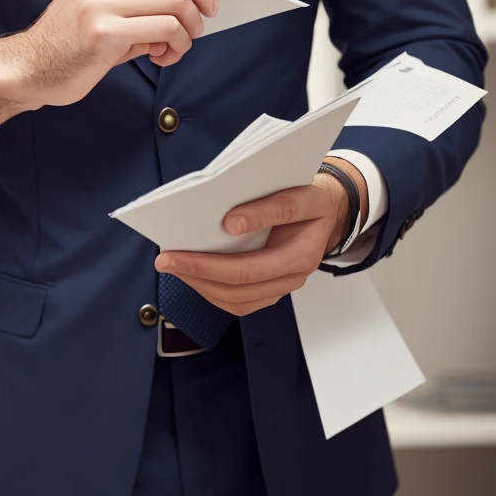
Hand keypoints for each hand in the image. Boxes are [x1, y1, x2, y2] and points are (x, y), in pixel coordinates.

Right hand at [0, 0, 216, 140]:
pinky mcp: (105, 33)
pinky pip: (164, 30)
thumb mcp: (97, 3)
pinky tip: (166, 55)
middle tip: (208, 12)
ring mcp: (99, 3)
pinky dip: (178, 44)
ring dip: (192, 25)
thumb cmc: (70, 40)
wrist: (29, 68)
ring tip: (184, 41)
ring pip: (174, 0)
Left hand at [155, 159, 367, 315]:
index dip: (211, 263)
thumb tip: (230, 223)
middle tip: (164, 261)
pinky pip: (238, 302)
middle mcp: (293, 278)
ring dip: (201, 287)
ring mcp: (282, 287)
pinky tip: (193, 274)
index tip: (180, 251)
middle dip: (197, 276)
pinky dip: (212, 291)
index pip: (251, 267)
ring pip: (236, 302)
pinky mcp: (271, 289)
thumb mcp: (304, 193)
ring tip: (174, 268)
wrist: (331, 211)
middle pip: (238, 289)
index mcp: (302, 255)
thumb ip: (273, 207)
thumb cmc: (314, 200)